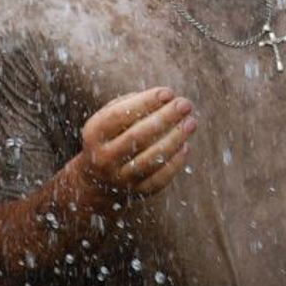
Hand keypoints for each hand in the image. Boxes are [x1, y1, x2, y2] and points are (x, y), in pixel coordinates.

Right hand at [74, 87, 196, 202]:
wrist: (97, 181)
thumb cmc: (112, 136)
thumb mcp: (111, 118)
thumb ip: (134, 103)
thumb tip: (167, 97)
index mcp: (94, 133)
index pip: (120, 115)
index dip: (145, 102)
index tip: (168, 92)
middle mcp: (104, 157)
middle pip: (137, 137)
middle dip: (164, 118)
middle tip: (185, 104)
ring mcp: (120, 178)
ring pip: (151, 159)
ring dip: (174, 139)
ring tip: (191, 123)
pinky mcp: (137, 193)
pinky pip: (159, 179)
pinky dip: (175, 163)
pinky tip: (185, 146)